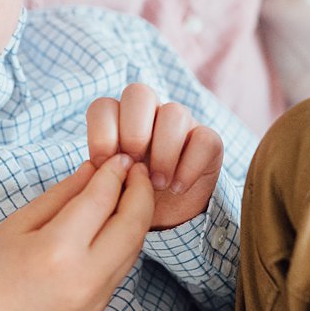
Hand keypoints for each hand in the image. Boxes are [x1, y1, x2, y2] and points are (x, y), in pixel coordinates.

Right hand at [0, 155, 153, 310]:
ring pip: (136, 245)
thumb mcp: (15, 227)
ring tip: (130, 189)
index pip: (101, 199)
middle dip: (140, 190)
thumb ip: (59, 196)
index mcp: (58, 250)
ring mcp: (99, 295)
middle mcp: (87, 275)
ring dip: (139, 213)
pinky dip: (128, 237)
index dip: (114, 172)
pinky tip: (117, 220)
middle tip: (135, 168)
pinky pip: (124, 263)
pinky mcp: (102, 306)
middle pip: (133, 223)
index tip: (119, 157)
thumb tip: (92, 170)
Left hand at [85, 83, 222, 230]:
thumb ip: (103, 171)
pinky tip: (177, 188)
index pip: (103, 106)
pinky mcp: (208, 141)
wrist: (166, 217)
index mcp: (118, 118)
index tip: (104, 164)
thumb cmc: (131, 195)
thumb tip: (101, 167)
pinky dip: (189, 166)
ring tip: (157, 184)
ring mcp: (182, 123)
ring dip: (163, 152)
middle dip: (133, 132)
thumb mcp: (111, 186)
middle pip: (139, 93)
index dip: (100, 133)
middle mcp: (150, 112)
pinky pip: (204, 139)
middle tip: (134, 166)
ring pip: (175, 112)